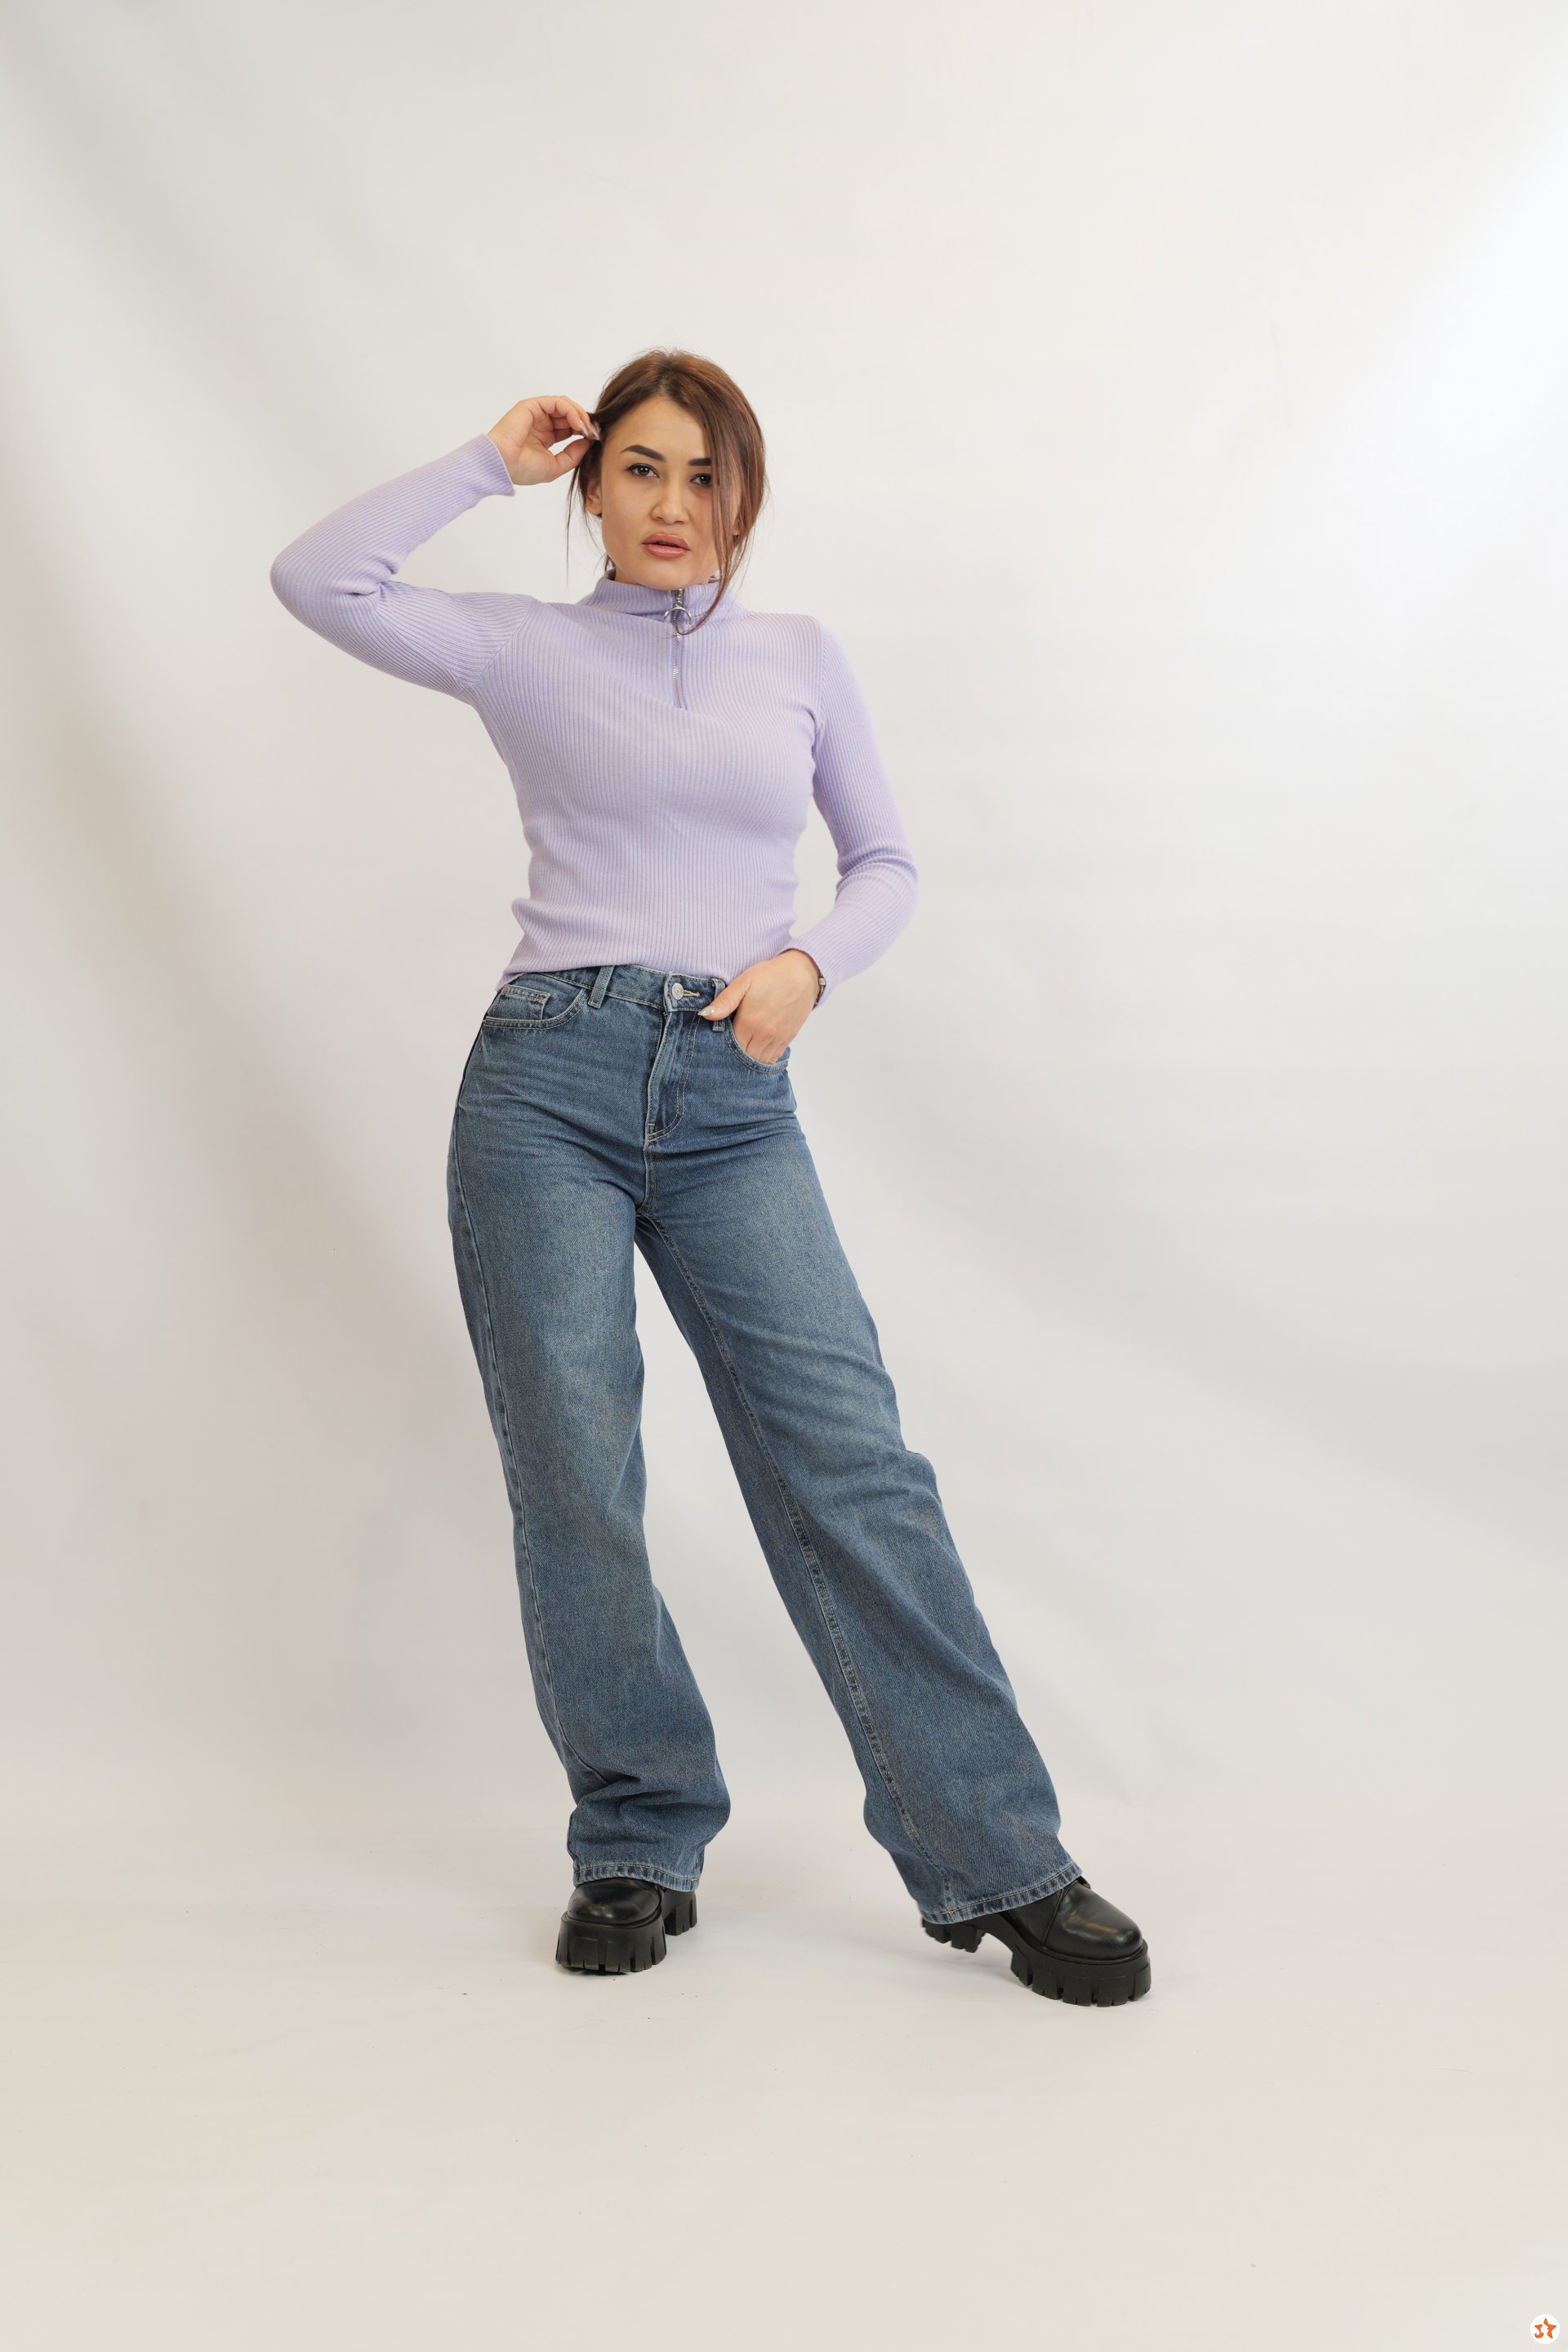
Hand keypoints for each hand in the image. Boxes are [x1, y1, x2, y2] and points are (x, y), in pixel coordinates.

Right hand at [487, 395, 599, 486]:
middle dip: (586, 422)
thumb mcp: (556, 466)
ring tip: (588, 429)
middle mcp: (542, 423)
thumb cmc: (523, 469)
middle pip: (570, 414)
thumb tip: (588, 442)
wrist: (503, 465)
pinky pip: (556, 402)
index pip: (570, 427)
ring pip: (565, 405)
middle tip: (597, 432)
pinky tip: (577, 423)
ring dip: (580, 415)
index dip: (585, 431)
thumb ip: (573, 454)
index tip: (597, 439)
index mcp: (545, 436)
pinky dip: (570, 410)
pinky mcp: (532, 406)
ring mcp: (536, 413)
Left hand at [699, 950, 820, 1061]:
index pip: (730, 1047)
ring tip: (740, 1053)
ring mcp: (777, 1039)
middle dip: (733, 1057)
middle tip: (725, 1052)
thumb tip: (705, 1015)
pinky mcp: (787, 1039)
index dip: (721, 1048)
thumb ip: (724, 1001)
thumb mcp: (743, 982)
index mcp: (749, 1022)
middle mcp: (763, 1035)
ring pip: (758, 1061)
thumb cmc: (770, 975)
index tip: (716, 1044)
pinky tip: (756, 1052)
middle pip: (743, 1058)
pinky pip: (772, 1058)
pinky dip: (762, 1059)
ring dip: (748, 1060)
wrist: (802, 974)